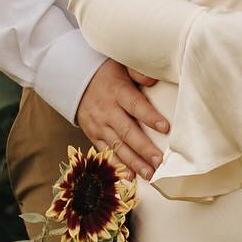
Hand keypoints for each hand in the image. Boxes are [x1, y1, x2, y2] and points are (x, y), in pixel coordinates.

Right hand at [76, 60, 168, 179]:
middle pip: (127, 131)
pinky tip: (130, 176)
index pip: (135, 105)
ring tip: (150, 174)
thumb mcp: (121, 65)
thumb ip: (138, 72)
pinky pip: (106, 152)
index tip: (166, 128)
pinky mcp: (93, 135)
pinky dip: (117, 165)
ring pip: (118, 146)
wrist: (74, 80)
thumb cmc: (106, 73)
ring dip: (134, 162)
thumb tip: (154, 79)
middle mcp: (107, 111)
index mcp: (117, 91)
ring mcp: (99, 125)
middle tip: (159, 161)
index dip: (150, 117)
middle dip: (144, 148)